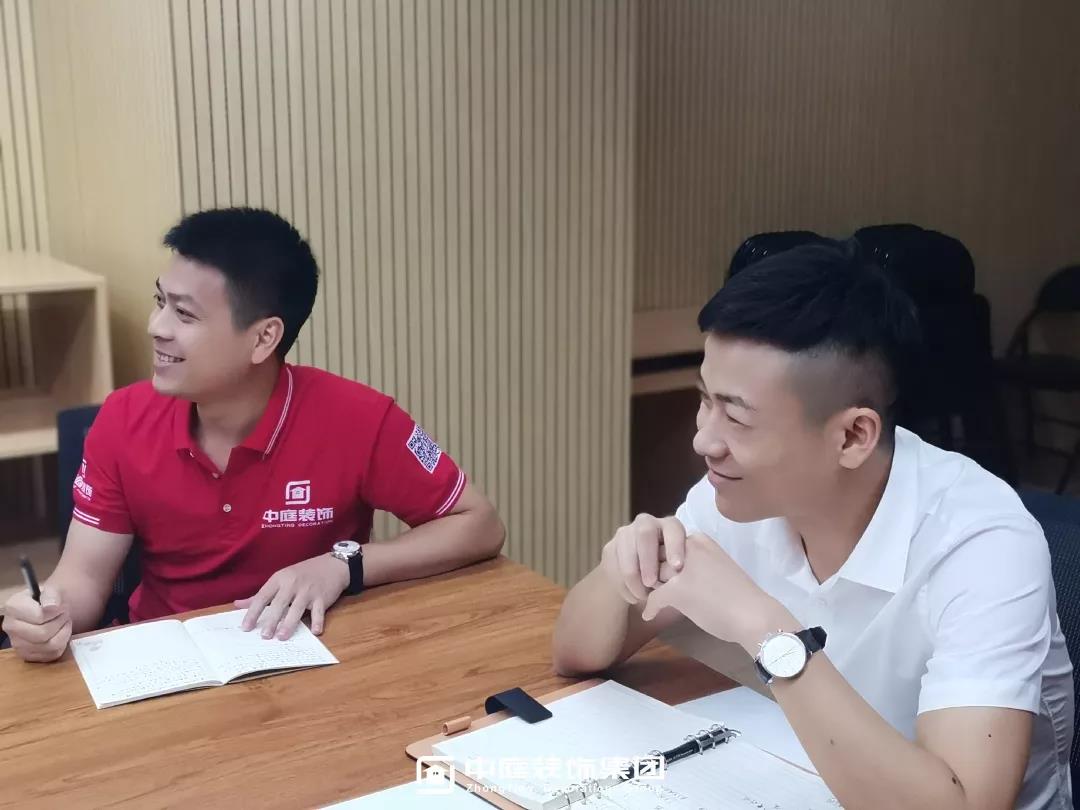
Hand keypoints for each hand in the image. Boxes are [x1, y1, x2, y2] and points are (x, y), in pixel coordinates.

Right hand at [1, 586, 71, 662]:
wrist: (46, 608)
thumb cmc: (47, 598)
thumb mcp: (51, 590)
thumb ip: (51, 595)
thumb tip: (51, 607)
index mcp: (13, 607)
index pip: (39, 617)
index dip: (56, 612)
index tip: (60, 606)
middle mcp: (10, 627)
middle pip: (43, 634)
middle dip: (60, 622)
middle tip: (65, 614)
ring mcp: (17, 644)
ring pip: (50, 646)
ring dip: (64, 633)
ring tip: (64, 622)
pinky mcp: (28, 655)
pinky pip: (52, 654)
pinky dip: (62, 643)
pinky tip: (60, 633)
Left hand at [235, 554, 348, 638]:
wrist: (332, 565)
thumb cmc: (303, 573)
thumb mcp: (281, 579)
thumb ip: (261, 594)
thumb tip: (237, 605)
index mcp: (280, 579)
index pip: (263, 596)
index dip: (253, 612)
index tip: (246, 627)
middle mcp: (293, 584)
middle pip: (279, 604)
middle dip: (271, 620)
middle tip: (264, 636)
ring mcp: (308, 590)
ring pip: (297, 608)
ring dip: (289, 623)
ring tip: (282, 637)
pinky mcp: (322, 597)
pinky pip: (319, 611)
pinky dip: (317, 621)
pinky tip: (315, 632)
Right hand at [600, 514, 685, 604]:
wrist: (643, 574)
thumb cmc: (671, 571)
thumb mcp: (679, 568)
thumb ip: (680, 569)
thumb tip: (684, 580)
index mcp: (669, 525)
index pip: (673, 529)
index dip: (675, 546)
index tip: (677, 567)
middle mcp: (646, 523)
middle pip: (645, 534)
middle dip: (648, 560)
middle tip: (651, 582)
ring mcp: (626, 534)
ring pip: (626, 552)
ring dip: (634, 578)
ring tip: (643, 597)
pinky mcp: (610, 547)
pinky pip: (614, 566)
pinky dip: (624, 585)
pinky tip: (633, 597)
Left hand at [641, 533, 794, 650]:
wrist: (754, 615)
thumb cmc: (739, 595)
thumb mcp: (715, 566)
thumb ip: (695, 563)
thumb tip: (672, 572)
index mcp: (699, 540)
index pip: (667, 543)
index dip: (661, 559)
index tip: (658, 572)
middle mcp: (688, 548)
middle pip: (656, 556)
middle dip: (651, 572)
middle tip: (646, 587)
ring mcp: (682, 568)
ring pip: (651, 575)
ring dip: (648, 588)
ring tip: (645, 598)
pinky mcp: (677, 589)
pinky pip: (653, 597)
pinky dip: (650, 608)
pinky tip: (650, 615)